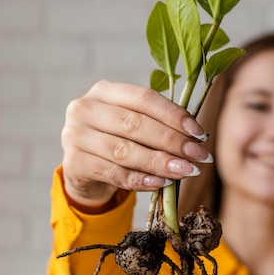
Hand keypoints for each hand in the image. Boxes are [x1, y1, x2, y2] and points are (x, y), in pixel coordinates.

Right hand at [61, 81, 211, 207]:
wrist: (84, 169)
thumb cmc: (117, 141)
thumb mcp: (132, 126)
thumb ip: (158, 125)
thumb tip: (197, 137)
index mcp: (104, 91)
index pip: (144, 98)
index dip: (174, 115)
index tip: (199, 133)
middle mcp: (85, 108)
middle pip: (135, 124)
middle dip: (172, 141)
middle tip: (198, 155)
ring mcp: (75, 135)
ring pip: (125, 150)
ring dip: (160, 162)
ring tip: (186, 170)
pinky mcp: (73, 162)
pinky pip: (114, 173)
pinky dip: (141, 180)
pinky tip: (161, 183)